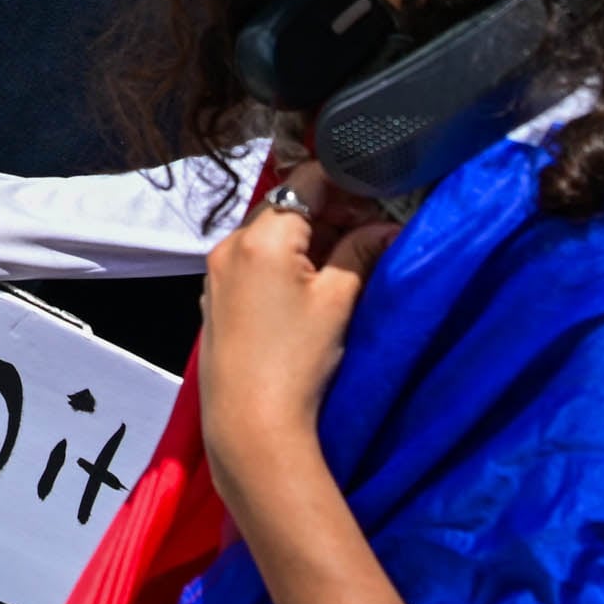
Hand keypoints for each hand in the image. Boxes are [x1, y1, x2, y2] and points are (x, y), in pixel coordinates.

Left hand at [192, 175, 391, 474]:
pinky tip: (312, 285)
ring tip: (347, 262)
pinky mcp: (216, 296)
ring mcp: (217, 271)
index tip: (378, 201)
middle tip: (370, 234)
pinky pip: (254, 260)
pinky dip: (284, 260)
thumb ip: (361, 252)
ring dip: (309, 238)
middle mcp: (230, 243)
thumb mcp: (338, 300)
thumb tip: (387, 226)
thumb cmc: (297, 359)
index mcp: (260, 235)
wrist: (250, 422)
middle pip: (286, 205)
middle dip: (330, 213)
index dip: (346, 185)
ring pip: (270, 233)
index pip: (306, 182)